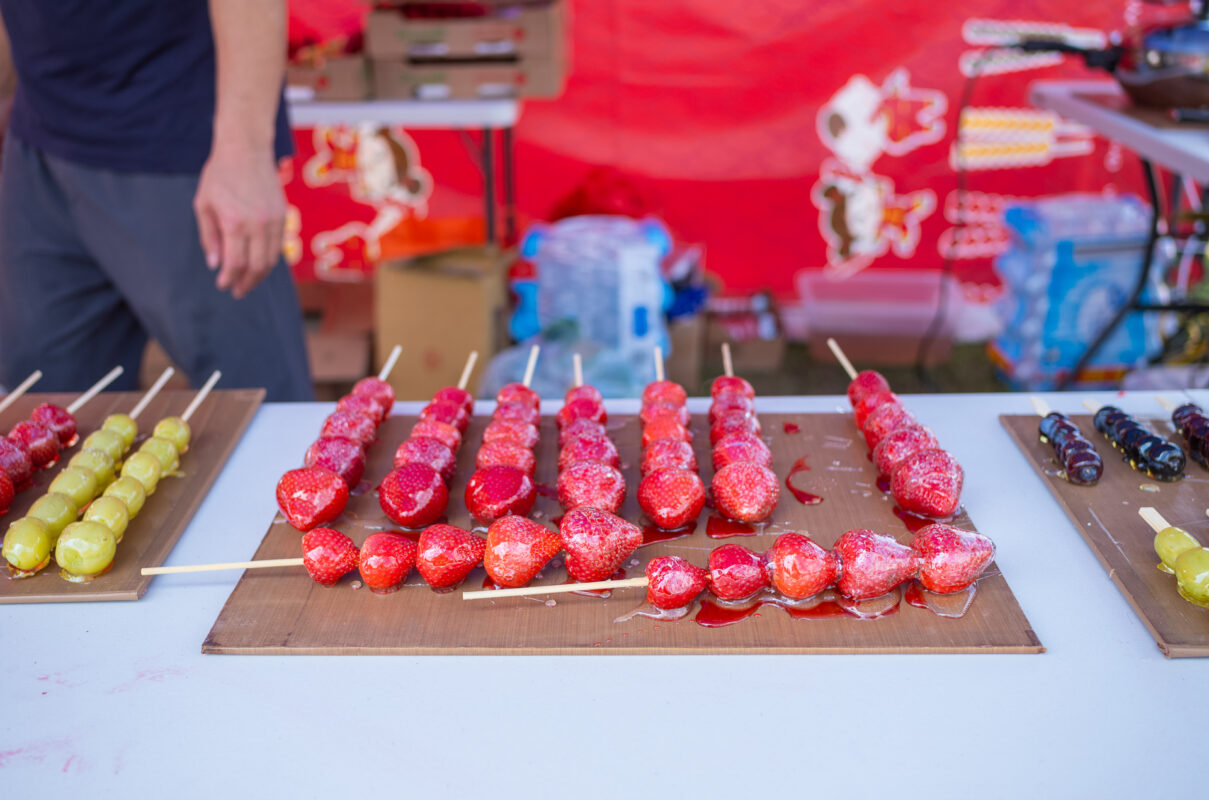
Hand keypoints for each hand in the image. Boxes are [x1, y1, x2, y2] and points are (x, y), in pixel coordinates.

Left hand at [193, 142, 285, 299]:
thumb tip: (215, 264)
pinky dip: (269, 258)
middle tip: (237, 291)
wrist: (246, 150)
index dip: (229, 278)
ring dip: (260, 274)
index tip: (223, 286)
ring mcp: (274, 221)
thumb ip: (208, 236)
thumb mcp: (203, 204)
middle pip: (257, 267)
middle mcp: (258, 225)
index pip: (235, 262)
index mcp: (234, 222)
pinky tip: (258, 262)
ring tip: (248, 281)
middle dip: (247, 283)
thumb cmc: (220, 176)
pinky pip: (279, 246)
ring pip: (271, 259)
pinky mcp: (283, 216)